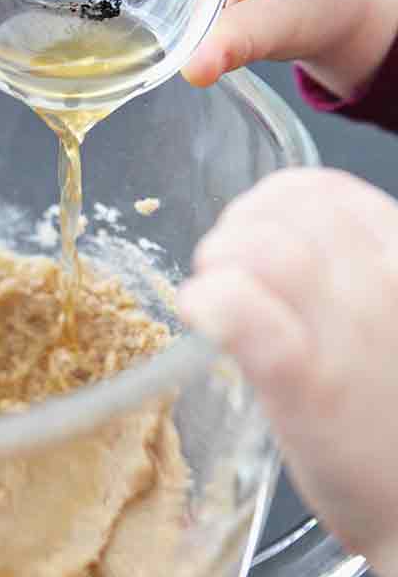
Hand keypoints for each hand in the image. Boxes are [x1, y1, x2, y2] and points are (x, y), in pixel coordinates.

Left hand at [177, 168, 397, 576]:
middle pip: (288, 208)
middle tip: (221, 273)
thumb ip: (351, 281)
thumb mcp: (392, 325)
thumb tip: (276, 253)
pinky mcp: (312, 386)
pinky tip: (198, 312)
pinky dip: (212, 302)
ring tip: (208, 297)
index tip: (248, 239)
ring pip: (266, 247)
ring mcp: (353, 331)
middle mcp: (388, 282)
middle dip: (235, 230)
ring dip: (219, 261)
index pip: (323, 190)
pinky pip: (247, 314)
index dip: (267, 205)